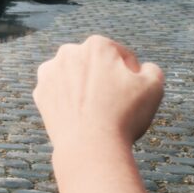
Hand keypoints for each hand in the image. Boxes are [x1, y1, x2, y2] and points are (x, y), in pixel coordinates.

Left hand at [33, 35, 164, 152]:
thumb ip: (151, 70)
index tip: (133, 94)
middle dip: (105, 79)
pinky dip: (69, 102)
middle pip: (95, 65)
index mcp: (96, 45)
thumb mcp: (153, 87)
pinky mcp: (40, 93)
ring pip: (75, 78)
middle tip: (114, 102)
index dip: (132, 76)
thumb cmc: (124, 115)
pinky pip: (60, 94)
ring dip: (84, 88)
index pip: (121, 57)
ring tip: (95, 109)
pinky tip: (80, 115)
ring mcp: (50, 73)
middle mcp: (68, 52)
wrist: (89, 146)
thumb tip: (143, 68)